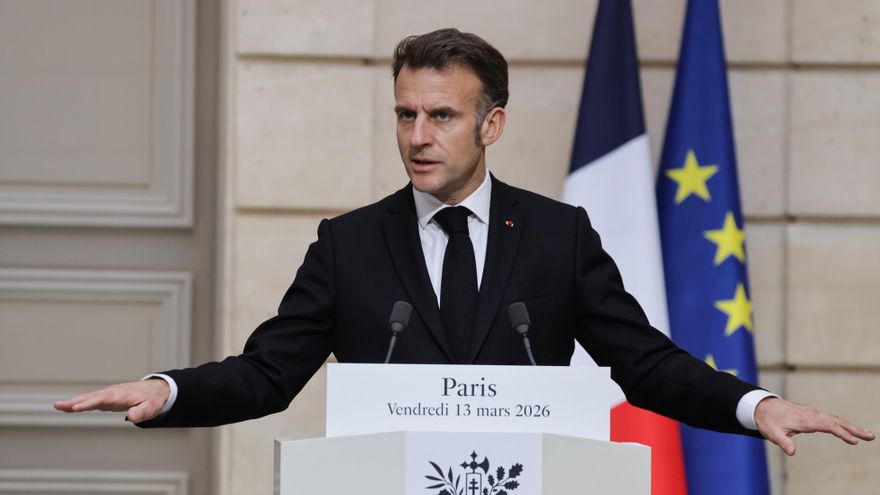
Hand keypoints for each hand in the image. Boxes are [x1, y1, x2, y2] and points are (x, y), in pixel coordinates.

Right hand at [53, 379, 169, 423]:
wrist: (154, 390)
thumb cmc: (151, 399)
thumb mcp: (150, 407)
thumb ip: (141, 412)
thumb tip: (132, 417)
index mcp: (121, 395)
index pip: (103, 398)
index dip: (90, 403)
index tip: (77, 407)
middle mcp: (111, 393)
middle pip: (91, 397)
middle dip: (76, 401)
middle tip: (59, 405)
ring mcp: (107, 395)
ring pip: (88, 398)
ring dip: (73, 402)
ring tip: (58, 406)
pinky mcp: (106, 399)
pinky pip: (90, 401)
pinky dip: (79, 404)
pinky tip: (67, 408)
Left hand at [755, 397, 874, 455]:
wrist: (762, 406)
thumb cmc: (768, 421)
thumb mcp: (771, 433)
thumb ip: (782, 442)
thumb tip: (791, 452)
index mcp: (805, 419)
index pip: (827, 425)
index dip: (841, 433)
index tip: (854, 441)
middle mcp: (811, 414)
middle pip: (836, 421)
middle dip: (854, 429)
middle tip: (870, 436)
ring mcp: (813, 413)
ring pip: (836, 419)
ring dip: (851, 427)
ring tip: (867, 435)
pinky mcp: (813, 414)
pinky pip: (831, 419)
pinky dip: (843, 424)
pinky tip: (851, 430)